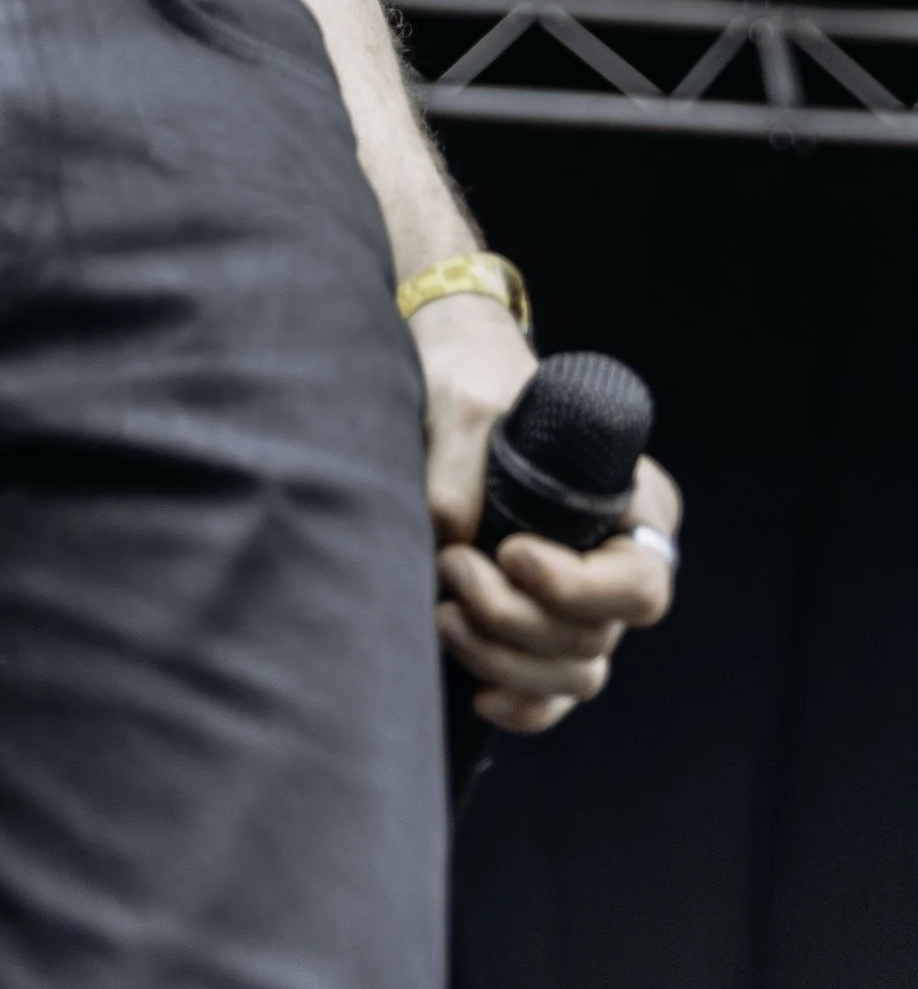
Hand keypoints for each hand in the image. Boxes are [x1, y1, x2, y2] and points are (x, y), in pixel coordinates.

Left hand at [413, 292, 680, 730]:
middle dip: (517, 619)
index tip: (510, 552)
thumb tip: (449, 541)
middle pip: (595, 636)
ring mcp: (591, 601)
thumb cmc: (473, 379)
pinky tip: (479, 693)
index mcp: (637, 501)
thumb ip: (457, 469)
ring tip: (444, 615)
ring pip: (575, 673)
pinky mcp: (550, 628)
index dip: (575, 588)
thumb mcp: (462, 403)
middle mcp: (622, 560)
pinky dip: (522, 704)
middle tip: (452, 568)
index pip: (639, 583)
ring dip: (506, 660)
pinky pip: (555, 695)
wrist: (453, 382)